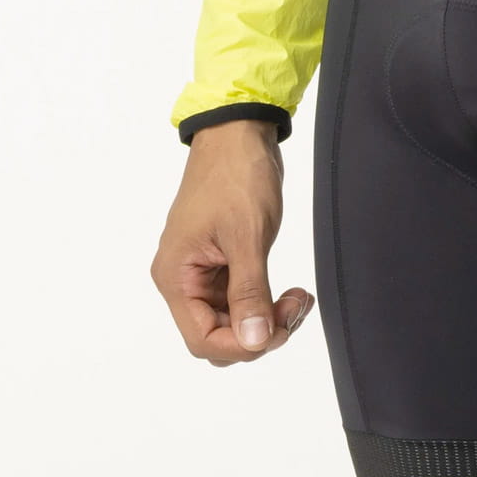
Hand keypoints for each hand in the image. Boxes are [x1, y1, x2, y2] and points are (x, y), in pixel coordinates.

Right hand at [149, 119, 314, 366]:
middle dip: (257, 333)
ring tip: (298, 298)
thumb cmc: (236, 175)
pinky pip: (241, 298)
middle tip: (294, 308)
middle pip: (217, 335)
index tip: (278, 331)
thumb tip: (254, 342)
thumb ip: (250, 293)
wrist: (239, 131)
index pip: (203, 339)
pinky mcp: (223, 261)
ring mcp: (203, 270)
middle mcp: (184, 279)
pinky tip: (290, 292)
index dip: (241, 346)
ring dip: (266, 318)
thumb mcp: (246, 236)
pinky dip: (265, 301)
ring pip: (233, 319)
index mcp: (177, 276)